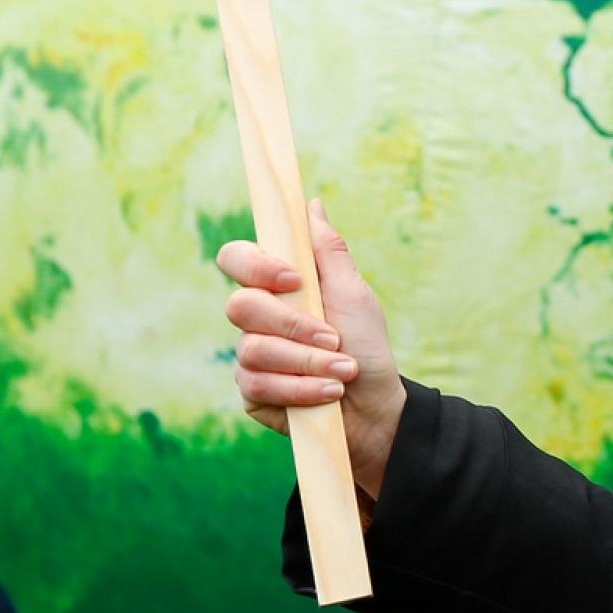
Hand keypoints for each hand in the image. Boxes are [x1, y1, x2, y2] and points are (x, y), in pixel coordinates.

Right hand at [219, 201, 403, 497]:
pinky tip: (328, 393)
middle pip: (239, 305)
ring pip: (253, 349)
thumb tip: (311, 205)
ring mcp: (250, 355)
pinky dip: (301, 388)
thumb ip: (329, 253)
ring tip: (343, 369)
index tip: (294, 280)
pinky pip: (258, 384)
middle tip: (333, 338)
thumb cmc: (366, 345)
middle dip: (293, 325)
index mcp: (278, 287)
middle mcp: (257, 319)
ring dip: (308, 361)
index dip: (255, 265)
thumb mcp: (354, 295)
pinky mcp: (251, 391)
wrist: (376, 406)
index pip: (236, 259)